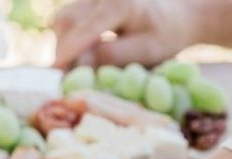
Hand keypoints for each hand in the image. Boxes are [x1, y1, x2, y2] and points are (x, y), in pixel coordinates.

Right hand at [52, 0, 196, 67]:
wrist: (177, 15)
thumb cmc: (166, 36)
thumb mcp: (146, 51)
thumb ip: (112, 56)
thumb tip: (78, 63)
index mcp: (119, 2)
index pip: (85, 29)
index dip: (68, 52)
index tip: (54, 72)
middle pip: (66, 20)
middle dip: (63, 51)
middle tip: (67, 78)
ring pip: (63, 19)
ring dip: (64, 45)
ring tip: (78, 67)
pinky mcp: (89, 0)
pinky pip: (69, 19)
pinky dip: (70, 39)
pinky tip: (84, 54)